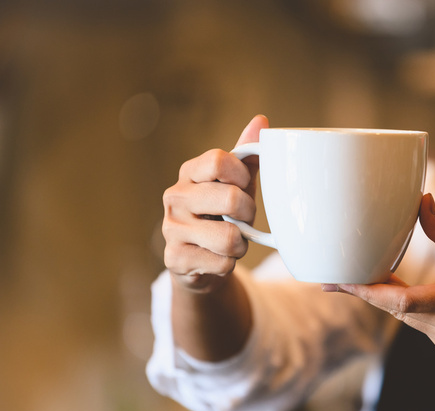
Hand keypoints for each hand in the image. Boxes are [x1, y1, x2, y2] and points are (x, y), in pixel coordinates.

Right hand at [162, 115, 268, 291]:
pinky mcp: (175, 259)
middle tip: (245, 220)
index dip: (242, 174)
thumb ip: (248, 156)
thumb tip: (261, 120)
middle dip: (249, 213)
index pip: (218, 160)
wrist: (200, 263)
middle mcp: (175, 197)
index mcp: (190, 173)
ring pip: (229, 237)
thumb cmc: (223, 216)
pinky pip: (221, 262)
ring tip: (233, 242)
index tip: (245, 185)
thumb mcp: (237, 185)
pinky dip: (229, 263)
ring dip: (241, 244)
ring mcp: (171, 229)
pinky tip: (218, 258)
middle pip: (230, 199)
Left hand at [335, 194, 434, 356]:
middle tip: (335, 276)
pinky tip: (397, 291)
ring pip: (408, 318)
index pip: (404, 302)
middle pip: (399, 310)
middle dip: (369, 292)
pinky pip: (421, 325)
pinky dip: (408, 307)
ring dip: (388, 299)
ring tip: (360, 277)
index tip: (339, 282)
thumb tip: (420, 202)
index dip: (367, 292)